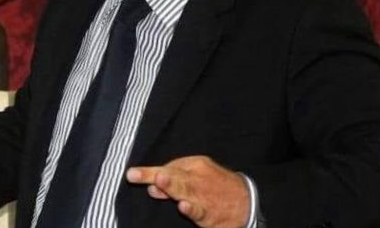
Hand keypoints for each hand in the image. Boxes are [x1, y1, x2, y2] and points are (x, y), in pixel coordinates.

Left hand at [126, 155, 249, 227]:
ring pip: (184, 190)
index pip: (168, 167)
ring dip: (171, 186)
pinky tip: (183, 206)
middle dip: (154, 175)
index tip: (132, 175)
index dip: (150, 172)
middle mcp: (197, 178)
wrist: (247, 201)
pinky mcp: (209, 214)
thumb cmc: (215, 186)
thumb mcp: (197, 175)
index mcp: (194, 165)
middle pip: (172, 175)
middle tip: (135, 174)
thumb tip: (151, 187)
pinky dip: (192, 208)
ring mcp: (203, 196)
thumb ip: (174, 180)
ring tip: (158, 182)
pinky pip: (199, 211)